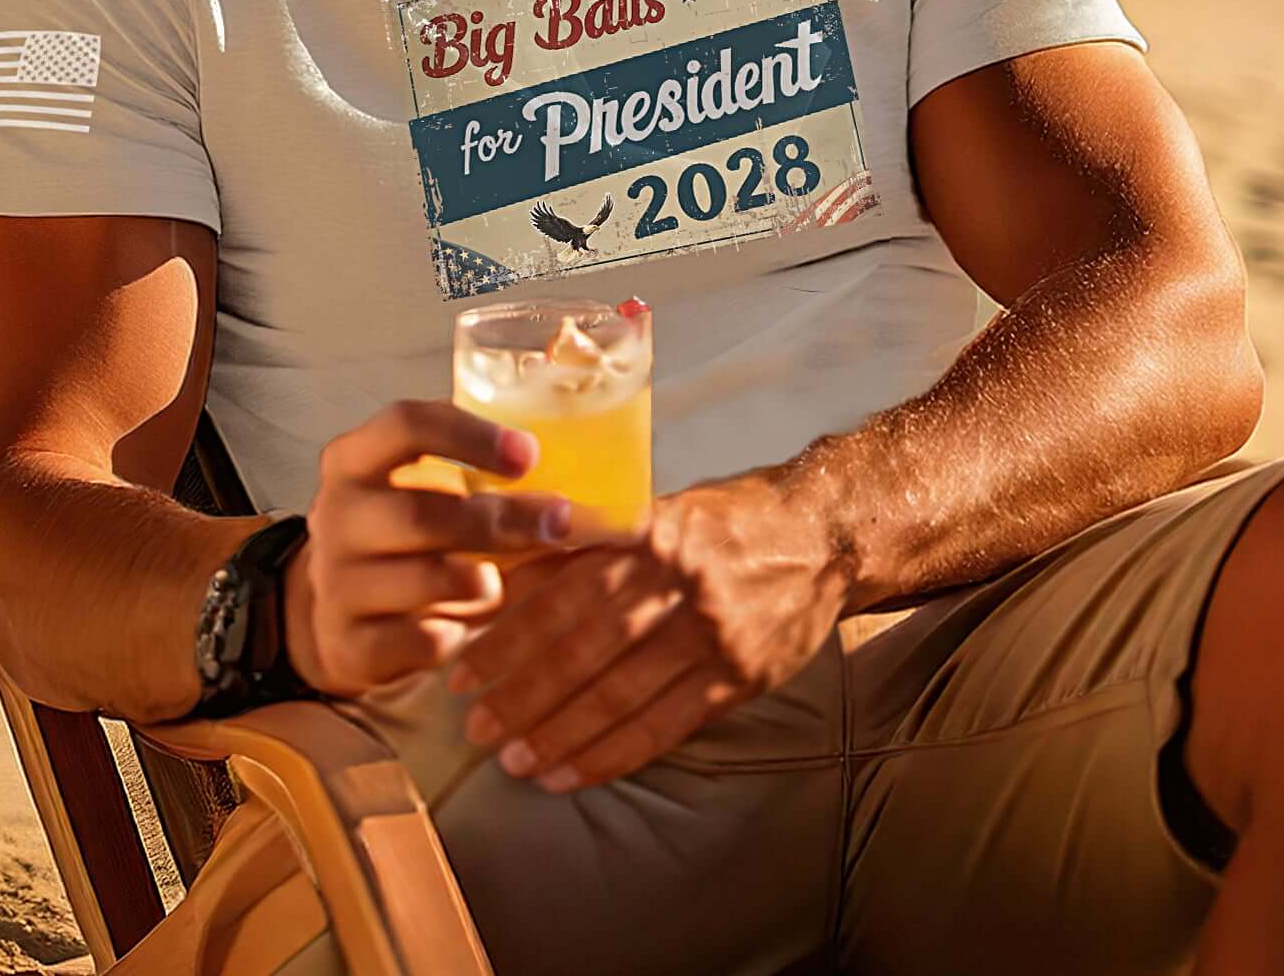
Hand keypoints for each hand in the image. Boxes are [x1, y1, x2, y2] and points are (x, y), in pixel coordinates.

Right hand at [284, 398, 599, 697]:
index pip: (406, 425)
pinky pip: (411, 640)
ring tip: (499, 583)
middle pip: (421, 513)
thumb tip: (575, 454)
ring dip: (477, 582)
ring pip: (419, 580)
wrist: (341, 610)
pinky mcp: (346, 641)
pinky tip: (463, 629)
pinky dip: (449, 636)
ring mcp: (335, 580)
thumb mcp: (424, 485)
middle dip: (499, 522)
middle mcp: (335, 513)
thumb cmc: (408, 530)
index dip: (471, 435)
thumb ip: (481, 465)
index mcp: (355, 458)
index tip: (529, 453)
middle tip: (556, 524)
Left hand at [442, 471, 849, 792]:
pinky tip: (571, 773)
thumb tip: (501, 578)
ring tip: (513, 762)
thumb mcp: (653, 510)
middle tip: (473, 728)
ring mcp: (713, 634)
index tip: (461, 668)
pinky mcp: (740, 678)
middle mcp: (679, 583)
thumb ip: (585, 544)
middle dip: (523, 694)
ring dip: (561, 734)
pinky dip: (614, 755)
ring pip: (622, 695)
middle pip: (586, 649)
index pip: (563, 592)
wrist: (821, 532)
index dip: (508, 635)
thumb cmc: (719, 519)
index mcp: (648, 532)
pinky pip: (667, 726)